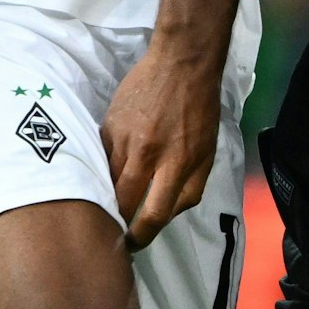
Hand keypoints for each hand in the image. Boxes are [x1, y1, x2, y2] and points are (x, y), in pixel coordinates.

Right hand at [101, 42, 220, 250]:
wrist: (181, 63)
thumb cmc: (200, 111)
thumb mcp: (208, 153)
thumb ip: (190, 189)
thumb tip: (166, 215)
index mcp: (177, 163)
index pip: (154, 213)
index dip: (142, 236)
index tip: (134, 245)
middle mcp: (147, 153)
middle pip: (122, 200)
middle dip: (117, 222)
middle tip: (114, 232)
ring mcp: (124, 137)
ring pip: (106, 179)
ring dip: (106, 196)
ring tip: (105, 207)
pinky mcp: (108, 124)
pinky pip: (100, 156)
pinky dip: (102, 168)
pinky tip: (103, 173)